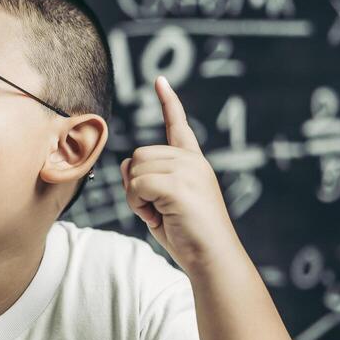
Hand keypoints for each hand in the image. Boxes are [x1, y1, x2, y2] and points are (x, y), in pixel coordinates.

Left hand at [120, 76, 240, 275]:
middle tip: (158, 209)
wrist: (213, 258)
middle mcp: (192, 161)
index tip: (159, 81)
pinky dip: (139, 206)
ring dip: (137, 197)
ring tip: (162, 214)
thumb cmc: (188, 237)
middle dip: (137, 185)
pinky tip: (160, 217)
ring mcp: (188, 170)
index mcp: (193, 162)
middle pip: (138, 156)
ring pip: (135, 170)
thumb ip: (149, 179)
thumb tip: (127, 163)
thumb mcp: (165, 202)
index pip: (177, 125)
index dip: (168, 103)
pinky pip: (137, 186)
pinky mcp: (179, 185)